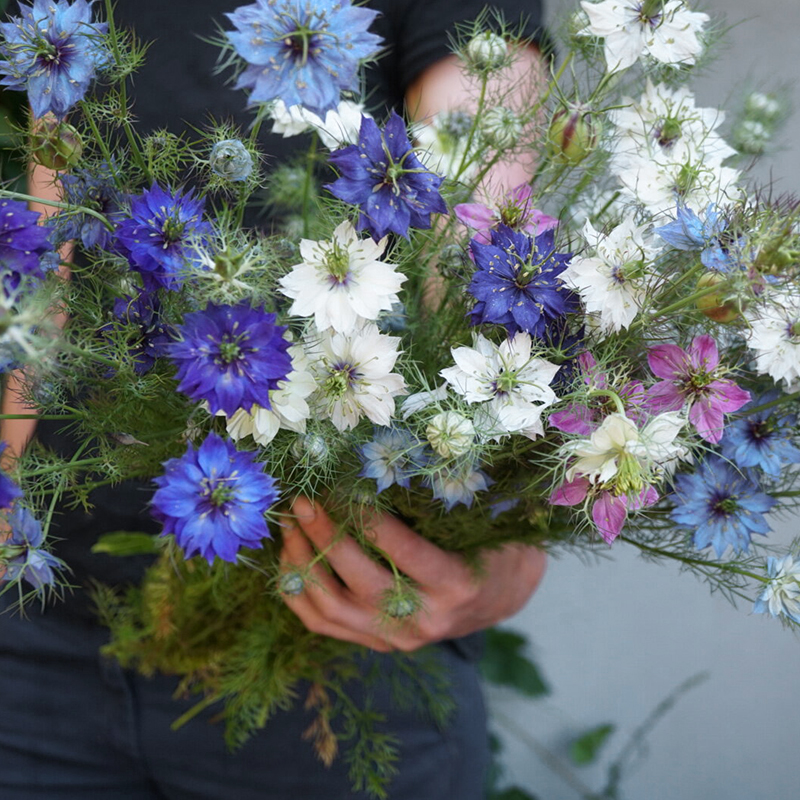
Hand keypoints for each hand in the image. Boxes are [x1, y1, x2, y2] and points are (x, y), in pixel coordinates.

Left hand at [279, 497, 546, 651]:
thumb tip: (396, 459)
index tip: (342, 488)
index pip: (406, 552)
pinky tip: (290, 557)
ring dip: (304, 562)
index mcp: (457, 585)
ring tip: (291, 525)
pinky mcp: (376, 644)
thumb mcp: (485, 522)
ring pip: (333, 607)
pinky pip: (323, 623)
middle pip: (361, 581)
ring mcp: (397, 639)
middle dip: (326, 536)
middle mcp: (426, 620)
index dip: (370, 521)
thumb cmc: (492, 545)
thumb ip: (448, 501)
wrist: (500, 598)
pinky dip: (298, 592)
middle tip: (304, 500)